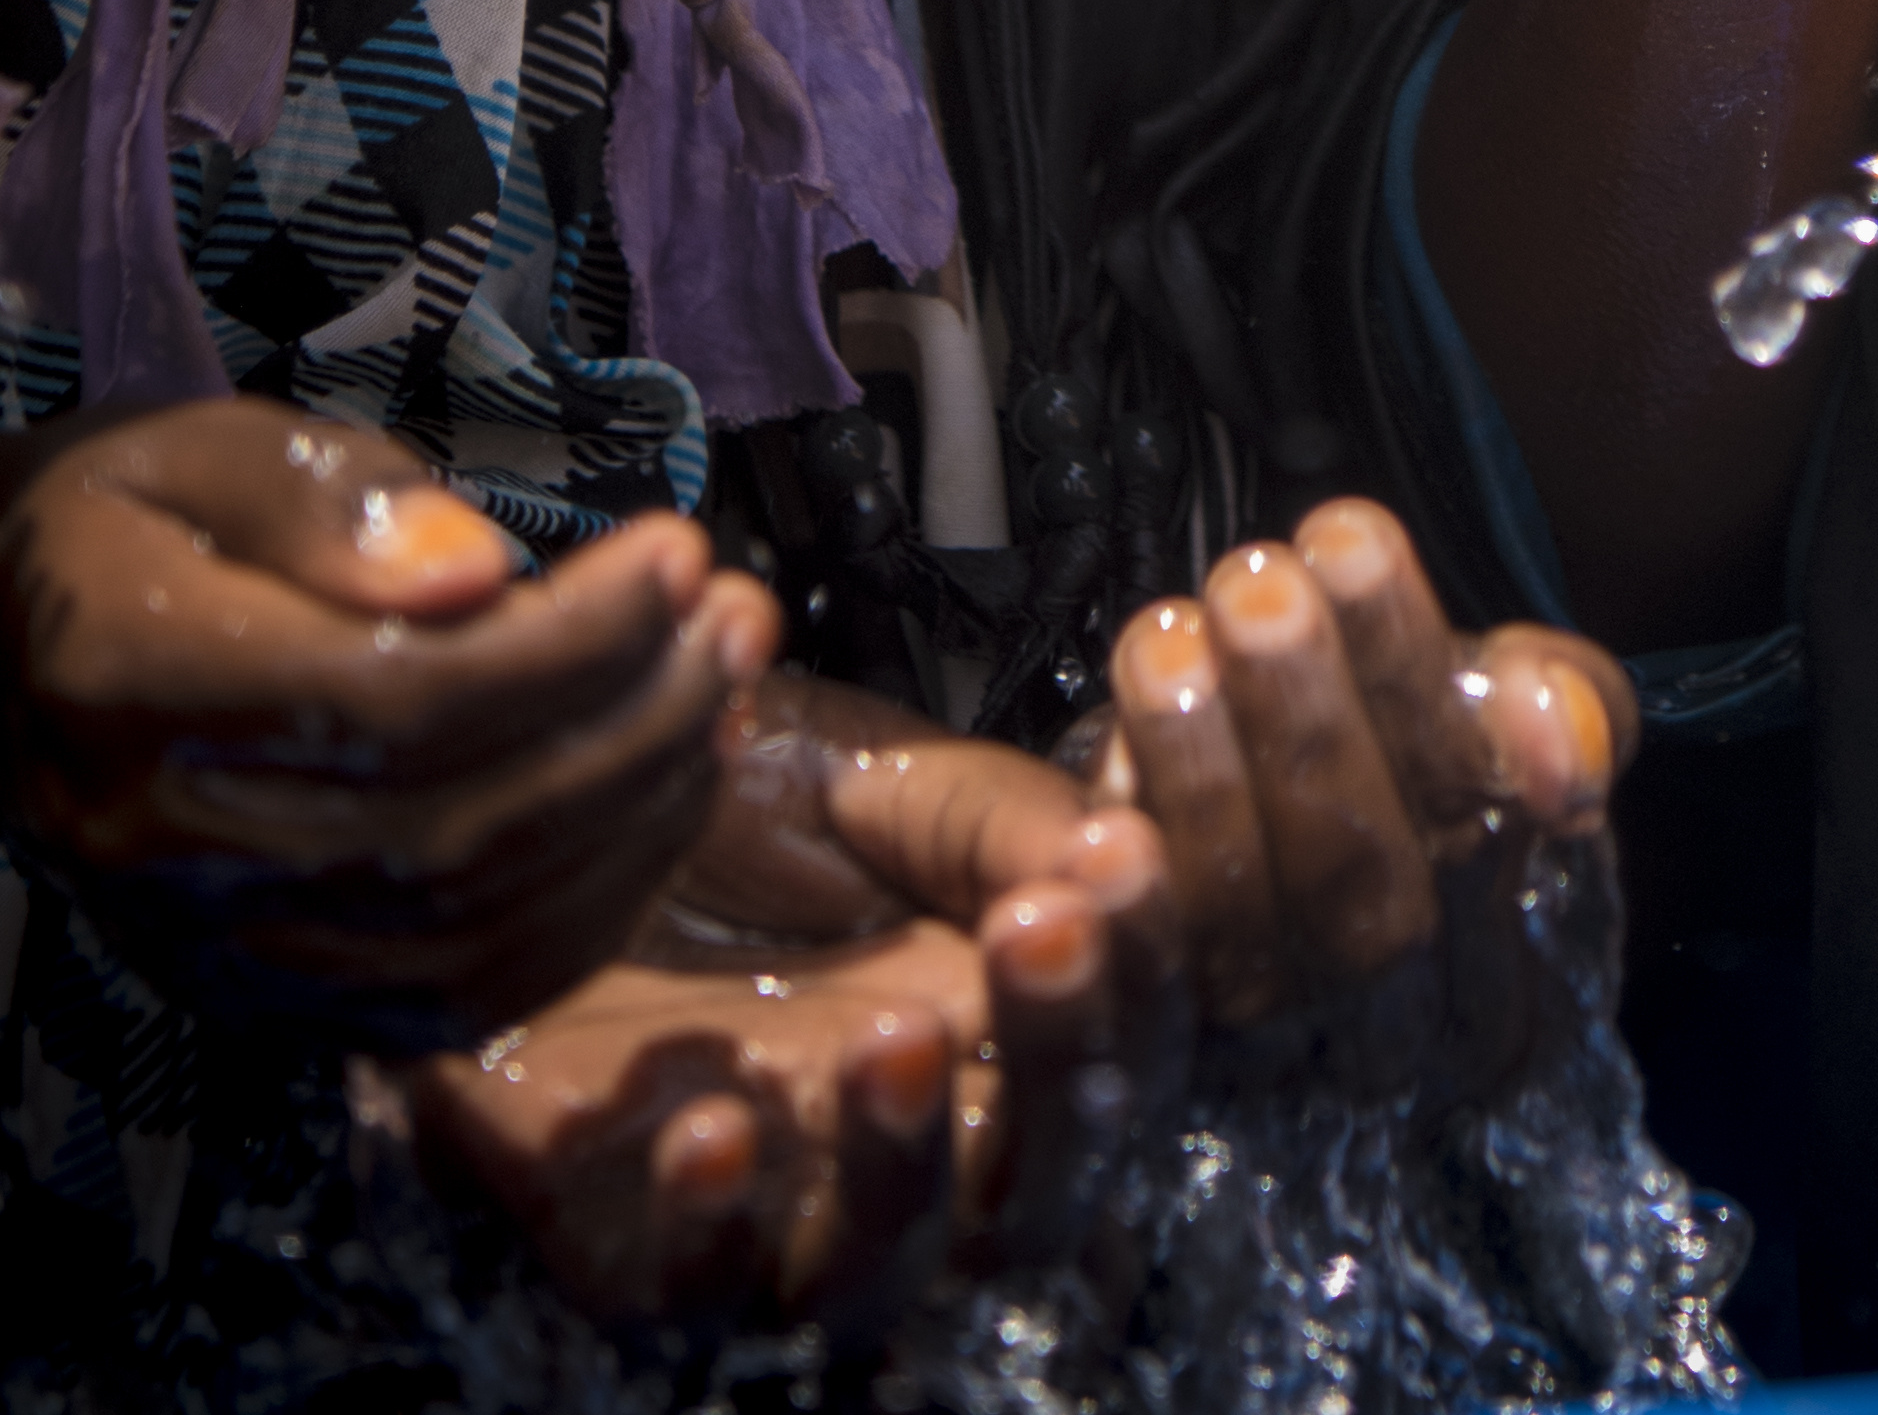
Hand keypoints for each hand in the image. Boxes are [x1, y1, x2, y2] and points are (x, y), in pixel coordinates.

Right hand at [0, 398, 766, 1035]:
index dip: (565, 644)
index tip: (677, 554)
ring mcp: (211, 944)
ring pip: (464, 935)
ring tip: (731, 690)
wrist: (9, 649)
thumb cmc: (131, 521)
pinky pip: (449, 1006)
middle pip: (449, 831)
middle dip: (636, 724)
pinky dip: (585, 922)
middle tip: (739, 617)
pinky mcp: (265, 995)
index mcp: (135, 684)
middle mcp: (161, 843)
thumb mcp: (209, 448)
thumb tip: (474, 574)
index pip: (393, 706)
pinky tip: (666, 808)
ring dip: (637, 817)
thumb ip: (334, 501)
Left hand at [403, 678, 1179, 1324]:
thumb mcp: (870, 780)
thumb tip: (1111, 842)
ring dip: (906, 1166)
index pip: (1135, 1038)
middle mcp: (910, 1142)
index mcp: (992, 1024)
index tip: (1115, 850)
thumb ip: (991, 814)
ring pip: (890, 1269)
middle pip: (1047, 1188)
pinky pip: (692, 1292)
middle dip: (1065, 1060)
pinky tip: (715, 1124)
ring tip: (891, 1035)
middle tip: (1038, 927)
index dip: (1151, 957)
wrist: (533, 845)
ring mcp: (783, 1208)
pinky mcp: (635, 1247)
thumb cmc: (717, 822)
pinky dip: (715, 1227)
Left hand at [1099, 499, 1631, 1076]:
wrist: (1267, 862)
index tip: (1348, 538)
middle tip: (1254, 585)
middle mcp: (1389, 1008)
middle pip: (1355, 893)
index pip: (1468, 806)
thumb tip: (1559, 745)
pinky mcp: (1155, 1069)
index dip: (1406, 672)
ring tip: (1164, 643)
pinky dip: (1121, 915)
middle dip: (1302, 720)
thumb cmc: (1398, 755)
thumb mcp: (1500, 711)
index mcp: (1499, 917)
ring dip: (1199, 780)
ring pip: (1236, 941)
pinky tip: (1102, 810)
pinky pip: (1134, 1013)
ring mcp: (1266, 1047)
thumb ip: (1566, 704)